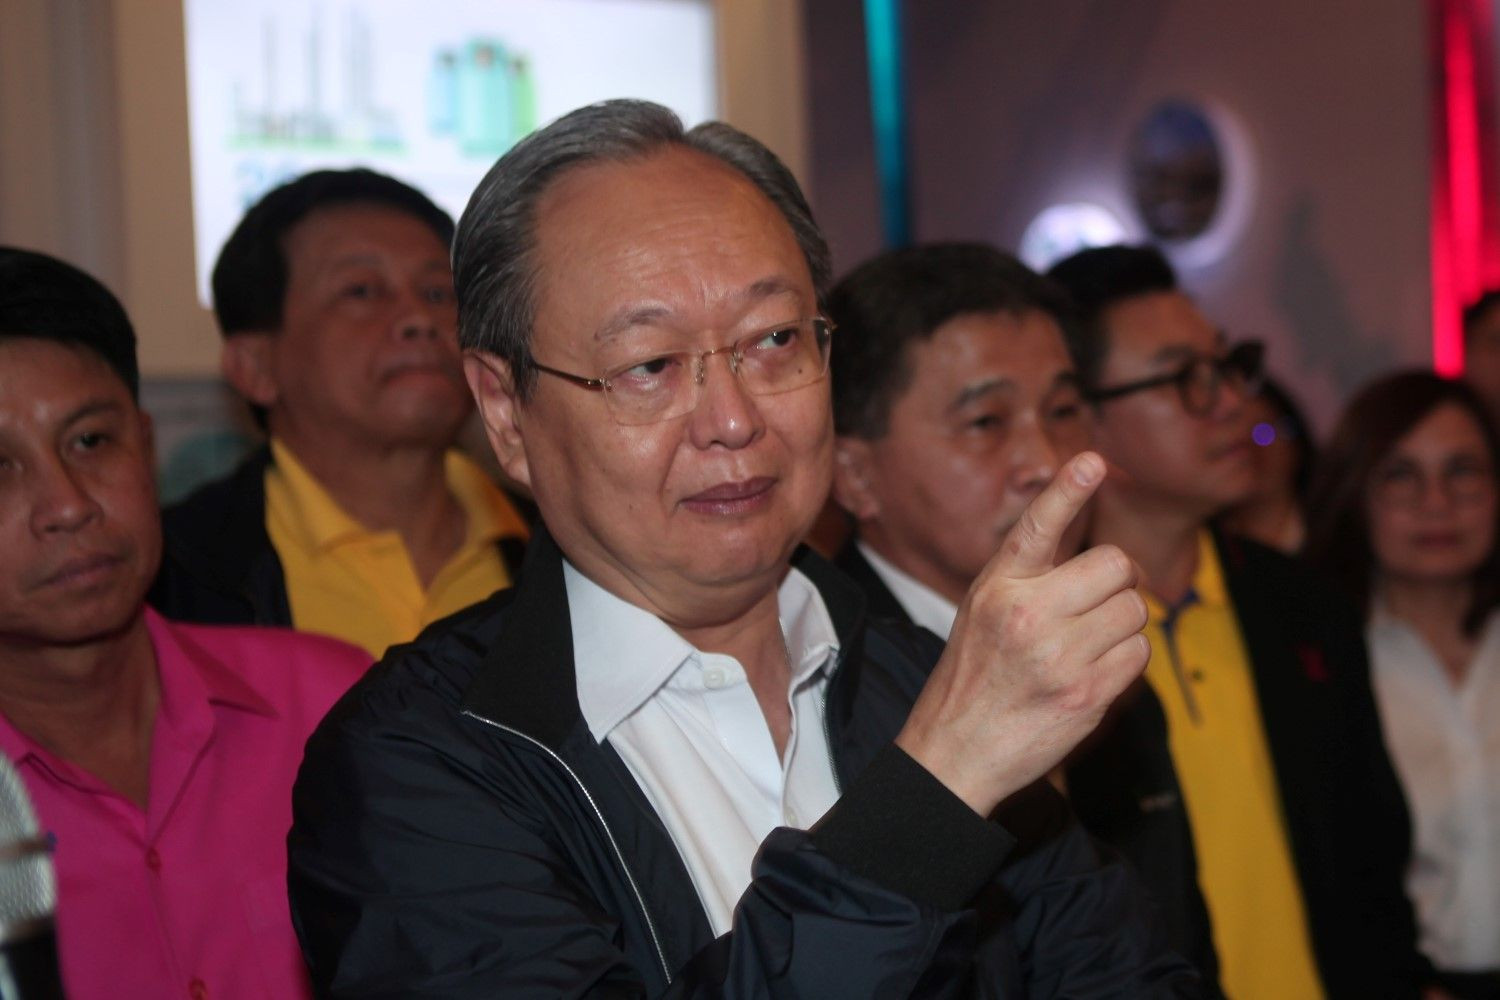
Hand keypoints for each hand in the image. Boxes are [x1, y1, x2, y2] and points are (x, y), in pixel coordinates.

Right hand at [895, 451, 1149, 815]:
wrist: (954, 752)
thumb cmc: (974, 677)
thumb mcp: (983, 611)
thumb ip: (1031, 579)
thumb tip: (1107, 563)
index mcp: (997, 587)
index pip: (1037, 527)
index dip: (1067, 490)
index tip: (1091, 461)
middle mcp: (1027, 615)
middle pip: (1115, 566)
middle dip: (1118, 582)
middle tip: (1102, 600)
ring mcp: (1059, 656)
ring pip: (1135, 610)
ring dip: (1122, 624)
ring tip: (1086, 644)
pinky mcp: (1086, 694)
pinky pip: (1139, 654)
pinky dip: (1125, 661)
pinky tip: (1092, 673)